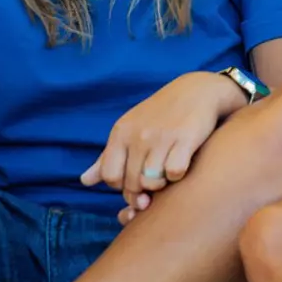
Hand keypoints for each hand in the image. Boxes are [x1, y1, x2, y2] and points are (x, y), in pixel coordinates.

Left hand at [82, 72, 244, 216]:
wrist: (197, 91)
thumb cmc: (160, 115)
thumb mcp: (129, 130)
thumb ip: (107, 158)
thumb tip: (84, 181)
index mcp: (121, 133)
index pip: (111, 176)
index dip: (123, 186)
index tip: (136, 179)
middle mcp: (137, 135)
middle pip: (132, 184)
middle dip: (144, 190)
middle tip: (155, 180)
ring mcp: (161, 137)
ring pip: (152, 182)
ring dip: (161, 184)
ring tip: (166, 171)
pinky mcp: (185, 139)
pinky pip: (174, 173)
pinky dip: (178, 175)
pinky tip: (181, 163)